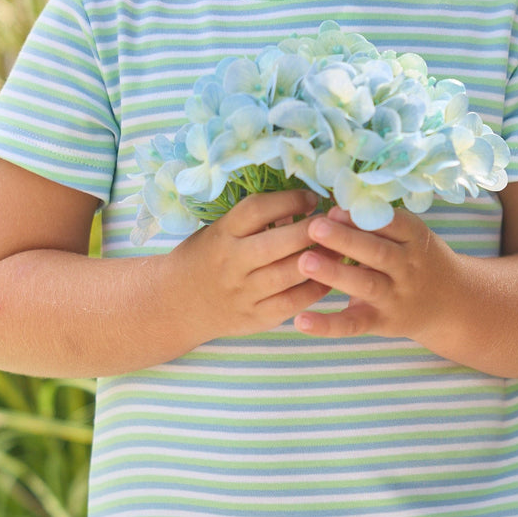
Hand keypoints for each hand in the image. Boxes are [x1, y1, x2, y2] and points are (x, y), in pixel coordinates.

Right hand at [166, 188, 331, 340]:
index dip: (290, 200)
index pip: (258, 209)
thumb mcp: (218, 231)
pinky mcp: (253, 318)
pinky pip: (292, 303)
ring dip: (321, 260)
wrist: (175, 305)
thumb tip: (302, 203)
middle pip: (278, 243)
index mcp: (221, 234)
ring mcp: (242, 293)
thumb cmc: (205, 259)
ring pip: (289, 274)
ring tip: (341, 247)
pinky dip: (315, 289)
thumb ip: (253, 220)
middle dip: (313, 230)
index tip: (312, 198)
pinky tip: (330, 277)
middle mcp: (231, 263)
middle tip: (336, 222)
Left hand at [293, 204, 457, 338]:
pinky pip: (353, 325)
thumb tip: (333, 211)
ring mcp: (395, 297)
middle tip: (315, 227)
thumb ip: (377, 225)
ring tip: (305, 262)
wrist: (451, 304)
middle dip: (345, 239)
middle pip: (377, 253)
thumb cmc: (417, 260)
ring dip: (335, 273)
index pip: (391, 224)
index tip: (333, 210)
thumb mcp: (410, 237)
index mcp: (414, 239)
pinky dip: (327, 325)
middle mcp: (407, 268)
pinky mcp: (381, 322)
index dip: (362, 217)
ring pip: (365, 285)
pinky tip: (301, 321)